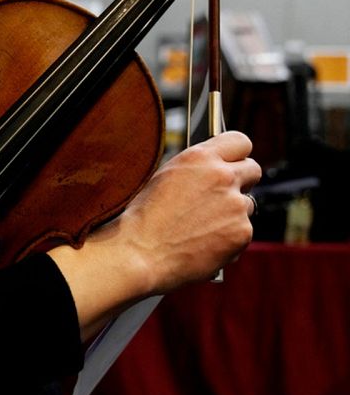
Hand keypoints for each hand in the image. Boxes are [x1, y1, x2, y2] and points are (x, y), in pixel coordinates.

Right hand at [49, 131, 259, 336]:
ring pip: (247, 205)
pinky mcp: (242, 232)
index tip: (233, 162)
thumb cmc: (144, 218)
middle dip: (242, 181)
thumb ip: (196, 170)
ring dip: (232, 213)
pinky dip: (229, 238)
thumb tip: (214, 170)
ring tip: (201, 226)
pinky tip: (203, 243)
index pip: (240, 141)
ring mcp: (235, 205)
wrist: (139, 252)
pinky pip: (243, 231)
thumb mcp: (165, 178)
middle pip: (253, 169)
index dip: (237, 153)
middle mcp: (222, 176)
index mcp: (199, 158)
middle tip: (223, 195)